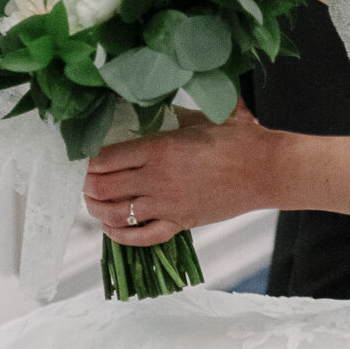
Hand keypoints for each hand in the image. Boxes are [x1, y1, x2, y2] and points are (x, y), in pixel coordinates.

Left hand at [83, 103, 276, 244]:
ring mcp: (167, 205)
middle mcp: (157, 179)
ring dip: (97, 210)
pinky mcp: (180, 223)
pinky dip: (120, 235)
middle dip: (87, 184)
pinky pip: (141, 237)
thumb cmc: (237, 139)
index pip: (105, 158)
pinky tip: (111, 228)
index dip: (87, 159)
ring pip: (116, 215)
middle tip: (85, 178)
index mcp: (159, 148)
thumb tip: (144, 111)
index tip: (83, 156)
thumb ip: (168, 116)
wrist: (266, 170)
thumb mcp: (199, 118)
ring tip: (93, 201)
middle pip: (103, 187)